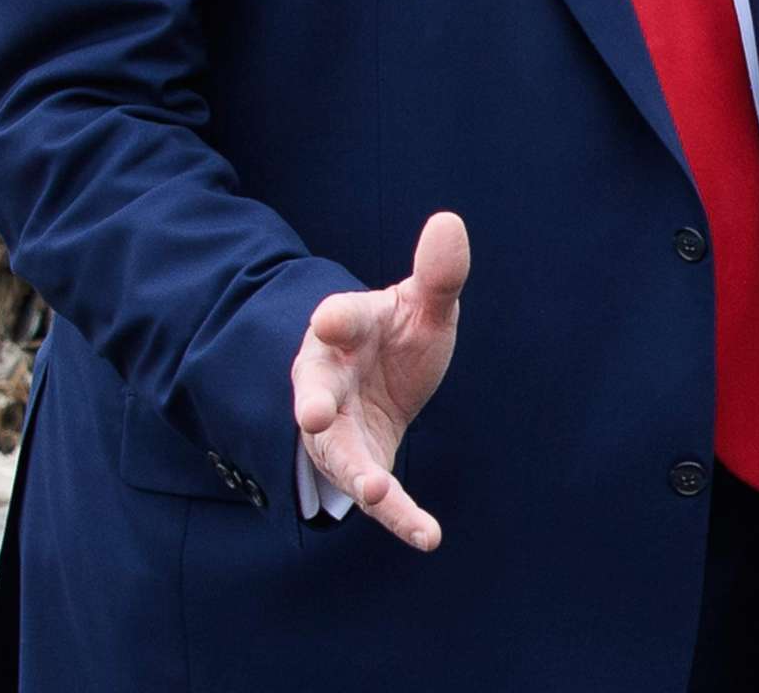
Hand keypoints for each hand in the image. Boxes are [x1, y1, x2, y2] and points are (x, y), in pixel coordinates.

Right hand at [291, 211, 470, 550]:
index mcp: (345, 328)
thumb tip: (450, 221)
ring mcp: (338, 428)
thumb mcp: (421, 304)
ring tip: (370, 488)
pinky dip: (400, 516)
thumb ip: (437, 274)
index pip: (337, 319)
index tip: (332, 318)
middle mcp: (329, 380)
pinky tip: (430, 537)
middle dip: (310, 402)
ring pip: (336, 452)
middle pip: (313, 391)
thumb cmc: (394, 336)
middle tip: (308, 412)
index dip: (336, 318)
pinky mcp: (360, 463)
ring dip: (350, 470)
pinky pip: (377, 494)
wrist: (381, 377)